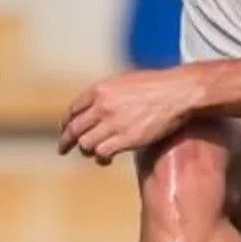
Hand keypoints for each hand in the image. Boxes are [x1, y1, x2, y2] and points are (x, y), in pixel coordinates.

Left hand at [58, 68, 205, 163]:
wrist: (179, 92)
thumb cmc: (158, 85)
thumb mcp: (126, 81)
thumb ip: (110, 93)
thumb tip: (102, 103)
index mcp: (100, 89)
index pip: (73, 109)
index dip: (66, 122)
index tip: (64, 129)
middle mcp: (101, 106)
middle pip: (73, 128)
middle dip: (65, 141)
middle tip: (62, 149)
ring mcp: (112, 123)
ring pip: (85, 143)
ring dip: (86, 151)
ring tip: (91, 154)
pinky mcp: (125, 139)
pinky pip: (101, 153)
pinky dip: (101, 158)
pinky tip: (105, 160)